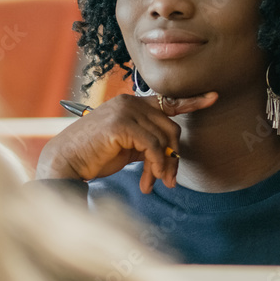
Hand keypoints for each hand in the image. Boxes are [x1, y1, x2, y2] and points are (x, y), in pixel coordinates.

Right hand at [36, 92, 217, 192]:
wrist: (67, 162)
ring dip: (163, 166)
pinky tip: (148, 179)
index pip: (167, 101)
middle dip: (173, 156)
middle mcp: (130, 102)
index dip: (192, 101)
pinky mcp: (121, 124)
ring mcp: (125, 111)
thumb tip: (172, 154)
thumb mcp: (128, 147)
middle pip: (171, 127)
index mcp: (131, 104)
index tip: (213, 97)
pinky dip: (156, 165)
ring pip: (164, 139)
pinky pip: (153, 147)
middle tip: (168, 180)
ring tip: (155, 183)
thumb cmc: (95, 156)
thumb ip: (148, 143)